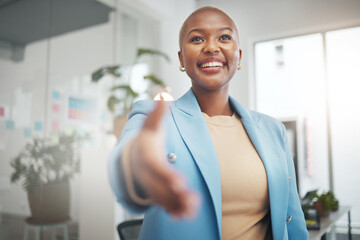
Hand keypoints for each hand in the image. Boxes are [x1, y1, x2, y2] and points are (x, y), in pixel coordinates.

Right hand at [129, 100, 199, 217]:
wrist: (134, 156)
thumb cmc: (146, 139)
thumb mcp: (151, 124)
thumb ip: (158, 111)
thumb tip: (163, 93)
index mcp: (147, 157)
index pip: (155, 167)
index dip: (166, 174)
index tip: (178, 181)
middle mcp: (147, 173)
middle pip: (159, 186)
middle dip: (174, 194)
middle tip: (190, 199)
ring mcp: (151, 184)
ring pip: (162, 198)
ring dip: (176, 204)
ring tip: (192, 210)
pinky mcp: (156, 191)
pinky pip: (164, 202)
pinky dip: (174, 209)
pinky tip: (186, 215)